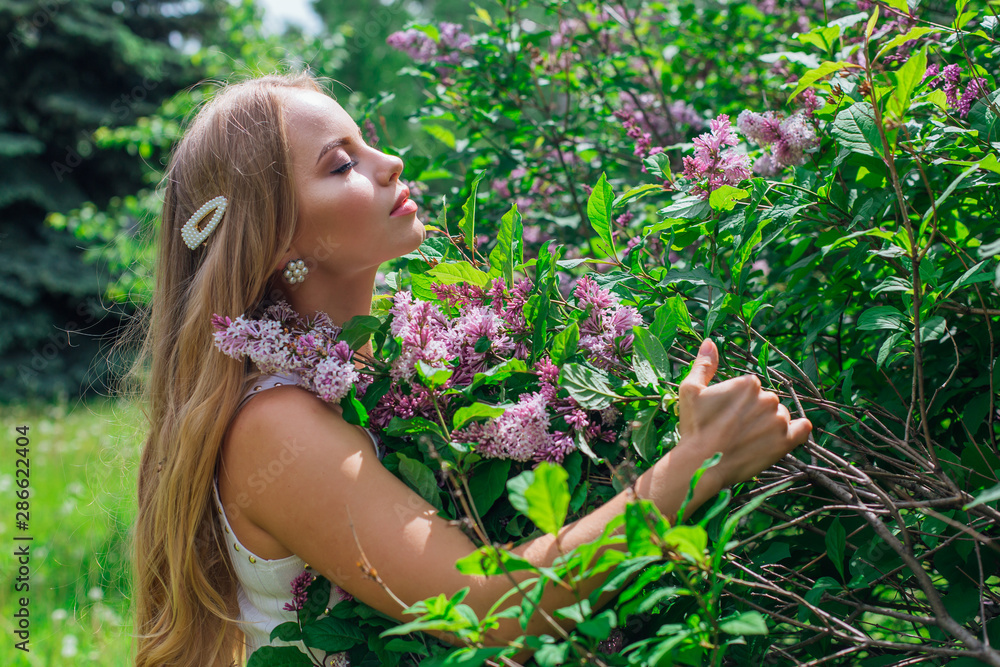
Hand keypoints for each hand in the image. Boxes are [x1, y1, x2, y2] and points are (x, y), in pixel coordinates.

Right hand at [673, 339, 810, 488]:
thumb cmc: (694, 427)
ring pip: (780, 416)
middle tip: (735, 430)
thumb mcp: (691, 391)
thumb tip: (710, 341)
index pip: (751, 389)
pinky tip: (782, 437)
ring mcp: (778, 420)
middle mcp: (768, 398)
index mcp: (748, 383)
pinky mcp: (786, 441)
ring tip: (749, 440)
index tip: (727, 415)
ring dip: (770, 425)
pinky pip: (803, 429)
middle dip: (754, 413)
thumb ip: (704, 364)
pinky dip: (797, 430)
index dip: (738, 403)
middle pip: (767, 402)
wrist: (702, 463)